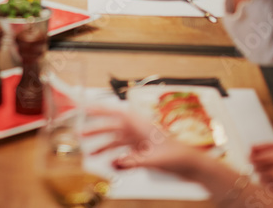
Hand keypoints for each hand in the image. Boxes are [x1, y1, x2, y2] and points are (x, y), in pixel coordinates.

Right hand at [84, 107, 205, 177]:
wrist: (192, 164)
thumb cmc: (178, 156)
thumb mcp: (154, 159)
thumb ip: (133, 162)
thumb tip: (115, 163)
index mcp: (140, 124)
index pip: (115, 113)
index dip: (99, 109)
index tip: (84, 107)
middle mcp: (138, 130)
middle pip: (112, 127)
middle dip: (96, 130)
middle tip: (81, 134)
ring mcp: (140, 140)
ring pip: (117, 140)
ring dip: (104, 146)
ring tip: (91, 153)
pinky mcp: (143, 150)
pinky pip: (124, 151)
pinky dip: (116, 156)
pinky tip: (110, 162)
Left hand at [250, 141, 272, 199]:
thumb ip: (266, 146)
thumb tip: (250, 148)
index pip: (255, 159)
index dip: (251, 158)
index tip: (250, 157)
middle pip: (257, 170)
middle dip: (257, 166)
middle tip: (262, 164)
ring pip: (262, 180)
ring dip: (264, 175)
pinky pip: (271, 189)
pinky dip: (272, 184)